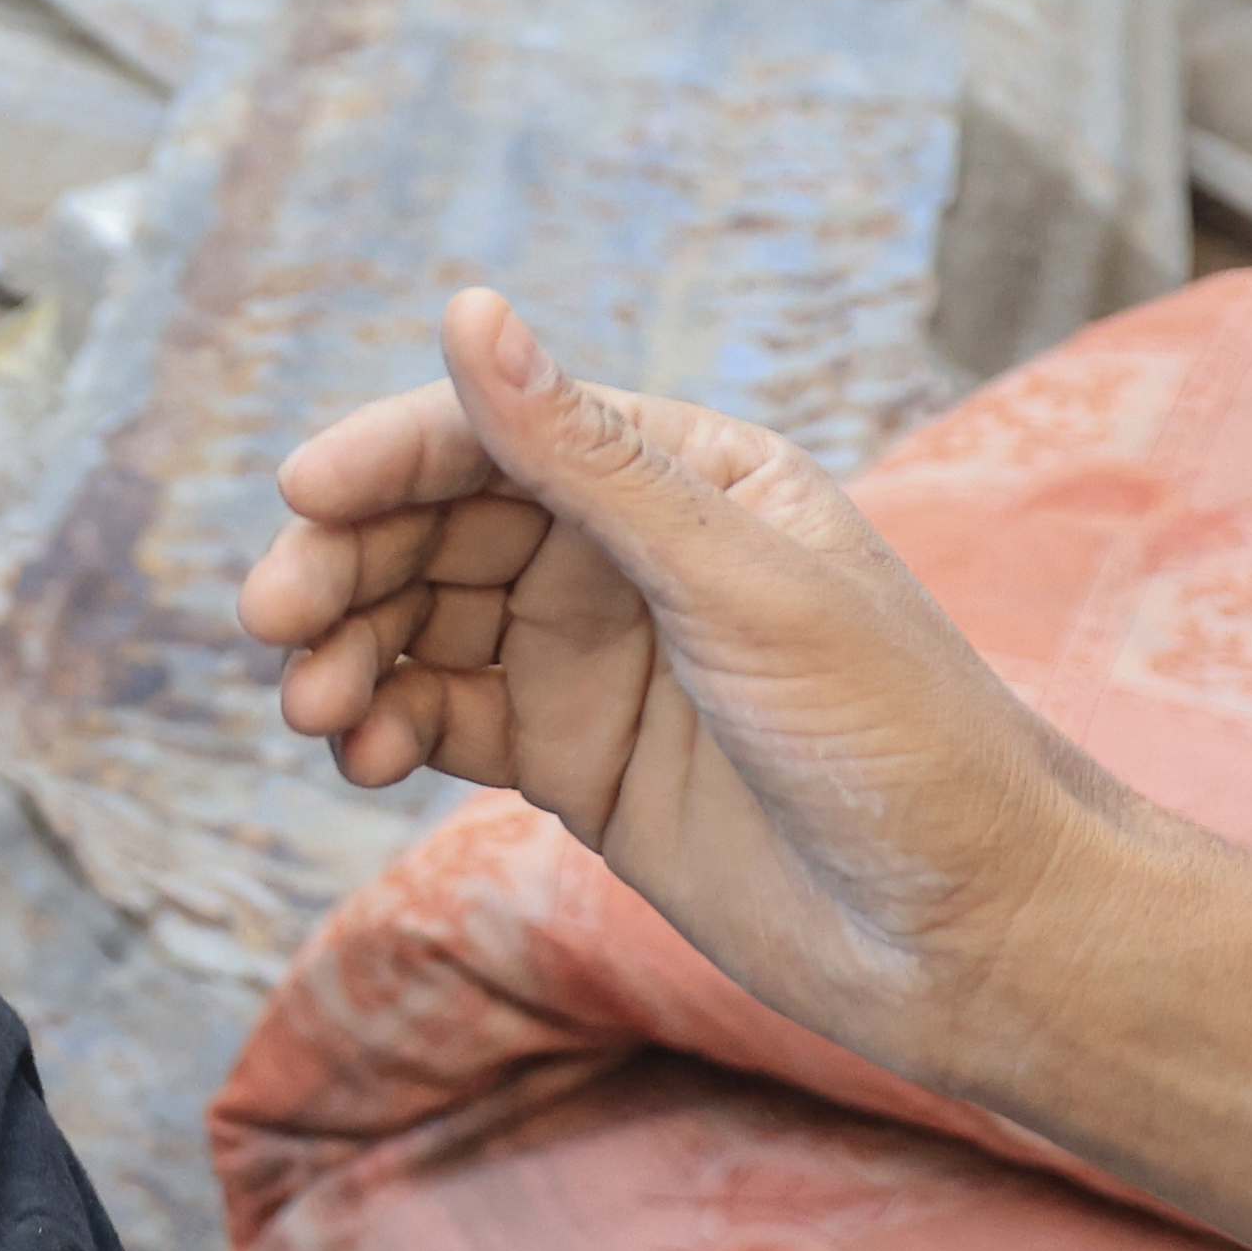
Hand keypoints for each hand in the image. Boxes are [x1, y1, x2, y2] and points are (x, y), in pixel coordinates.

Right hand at [231, 283, 1122, 1094]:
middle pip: (433, 525)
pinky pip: (439, 715)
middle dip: (342, 566)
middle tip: (272, 623)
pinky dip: (381, 725)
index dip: (384, 457)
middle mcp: (628, 553)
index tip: (301, 500)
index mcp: (686, 476)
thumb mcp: (741, 585)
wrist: (979, 941)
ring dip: (346, 652)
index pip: (495, 430)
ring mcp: (594, 656)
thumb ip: (591, 459)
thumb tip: (469, 308)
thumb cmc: (902, 742)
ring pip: (418, 621)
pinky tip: (361, 754)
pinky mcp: (571, 758)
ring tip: (313, 712)